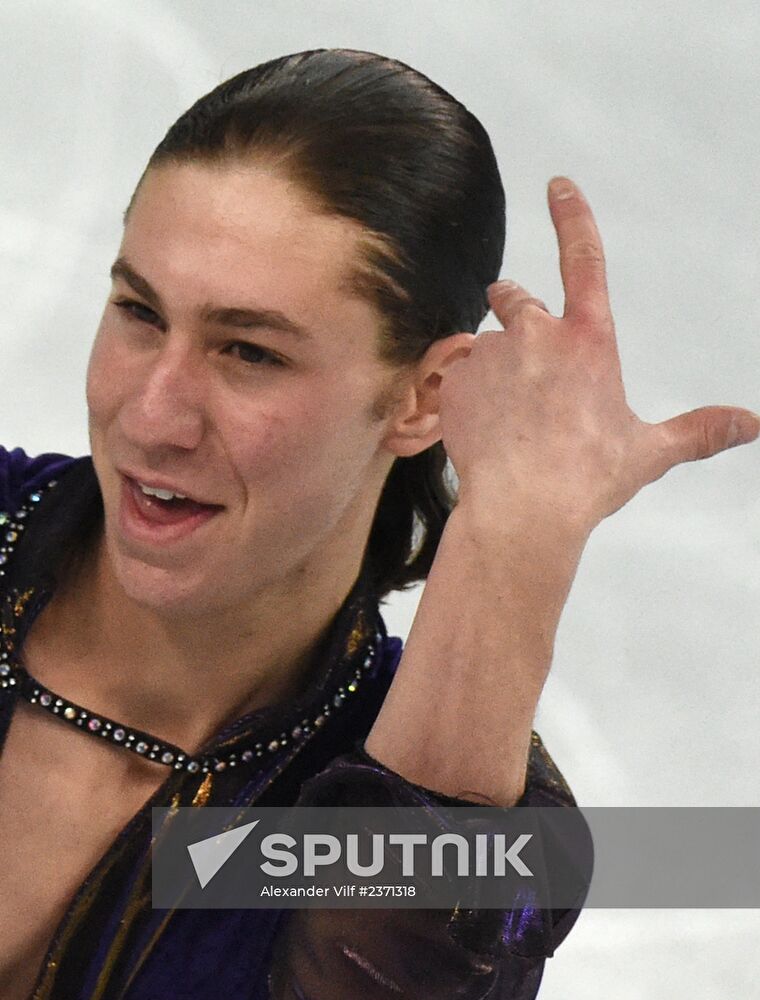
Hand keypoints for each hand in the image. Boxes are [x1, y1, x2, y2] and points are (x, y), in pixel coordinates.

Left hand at [438, 177, 759, 534]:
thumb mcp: (648, 451)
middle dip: (513, 307)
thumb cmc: (586, 477)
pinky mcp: (456, 382)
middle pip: (514, 297)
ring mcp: (491, 355)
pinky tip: (482, 431)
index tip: (557, 185)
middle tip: (520, 346)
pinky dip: (467, 396)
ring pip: (485, 346)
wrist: (523, 508)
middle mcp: (535, 334)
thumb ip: (698, 431)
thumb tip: (752, 424)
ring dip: (492, 365)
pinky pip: (457, 379)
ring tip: (506, 416)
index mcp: (588, 339)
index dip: (572, 215)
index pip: (583, 257)